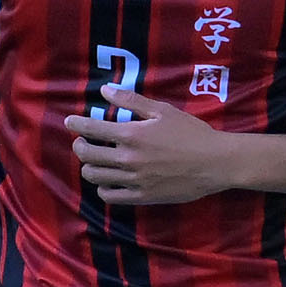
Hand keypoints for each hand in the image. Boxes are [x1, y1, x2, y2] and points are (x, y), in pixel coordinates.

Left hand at [62, 87, 249, 204]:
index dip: (75, 125)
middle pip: (87, 155)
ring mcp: (133, 180)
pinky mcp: (142, 197)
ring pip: (94, 177)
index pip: (91, 129)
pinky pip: (110, 196)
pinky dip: (103, 188)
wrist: (215, 163)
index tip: (70, 122)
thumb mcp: (162, 111)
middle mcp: (127, 159)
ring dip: (90, 167)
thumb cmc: (191, 133)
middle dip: (79, 146)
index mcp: (131, 135)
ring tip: (95, 161)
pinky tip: (109, 180)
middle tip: (83, 142)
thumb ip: (131, 100)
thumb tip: (105, 90)